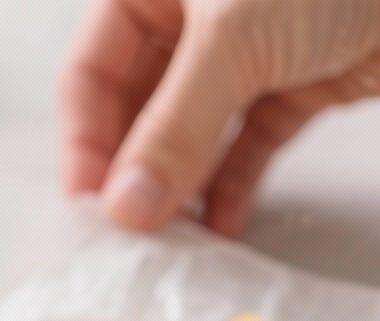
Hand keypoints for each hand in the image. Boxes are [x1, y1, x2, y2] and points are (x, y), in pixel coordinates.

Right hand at [59, 0, 379, 233]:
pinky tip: (223, 224)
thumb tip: (128, 205)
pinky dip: (235, 184)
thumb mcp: (232, 39)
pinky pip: (248, 143)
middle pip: (139, 106)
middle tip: (130, 231)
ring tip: (173, 238)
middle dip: (136, 172)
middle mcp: (193, 11)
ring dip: (182, 187)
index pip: (91, 70)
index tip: (90, 208)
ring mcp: (246, 48)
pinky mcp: (295, 80)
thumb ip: (174, 130)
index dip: (85, 141)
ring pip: (193, 131)